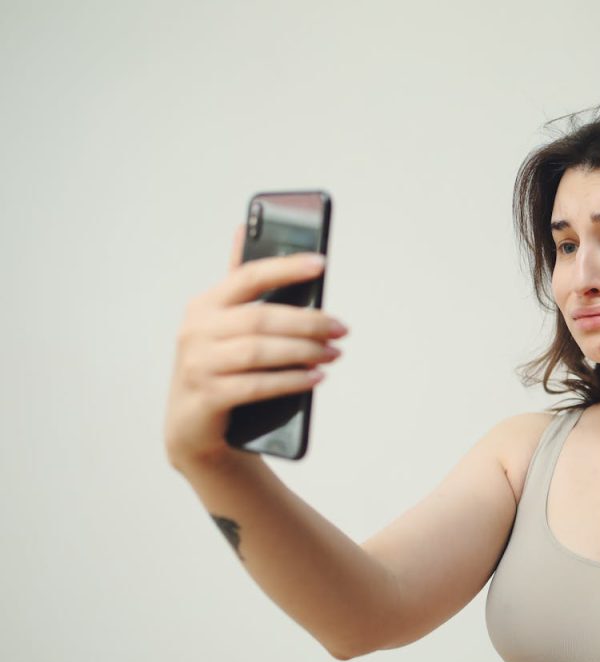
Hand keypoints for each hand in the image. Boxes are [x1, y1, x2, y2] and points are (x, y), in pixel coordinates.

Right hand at [163, 224, 347, 471]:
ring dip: (304, 352)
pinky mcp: (207, 397)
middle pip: (261, 318)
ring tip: (333, 354)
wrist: (192, 429)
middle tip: (341, 329)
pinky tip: (315, 379)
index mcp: (205, 305)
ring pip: (260, 351)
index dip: (285, 267)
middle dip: (308, 322)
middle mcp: (197, 330)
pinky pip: (257, 385)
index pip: (248, 276)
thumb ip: (239, 285)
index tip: (321, 264)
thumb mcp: (225, 326)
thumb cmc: (219, 369)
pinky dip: (291, 381)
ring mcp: (198, 364)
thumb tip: (243, 228)